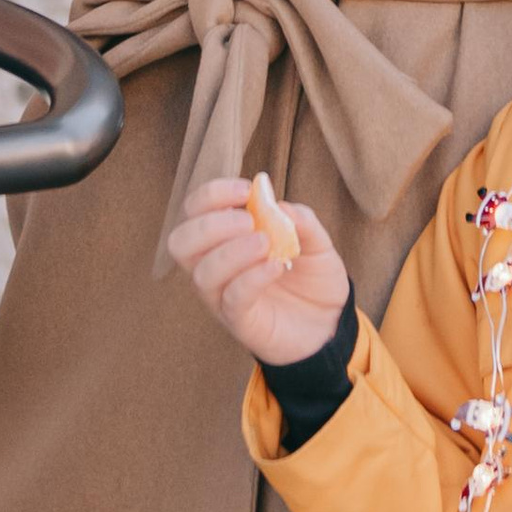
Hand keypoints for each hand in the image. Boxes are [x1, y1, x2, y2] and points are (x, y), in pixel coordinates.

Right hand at [165, 175, 353, 368]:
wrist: (330, 322)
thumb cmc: (312, 278)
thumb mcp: (316, 241)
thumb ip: (299, 218)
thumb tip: (271, 198)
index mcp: (224, 239)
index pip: (195, 211)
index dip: (212, 194)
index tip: (245, 189)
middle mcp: (215, 267)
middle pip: (180, 242)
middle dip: (210, 224)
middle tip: (248, 221)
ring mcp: (224, 297)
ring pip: (201, 274)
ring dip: (231, 251)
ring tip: (264, 242)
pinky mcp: (240, 322)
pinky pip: (232, 299)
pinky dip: (251, 277)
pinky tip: (276, 266)